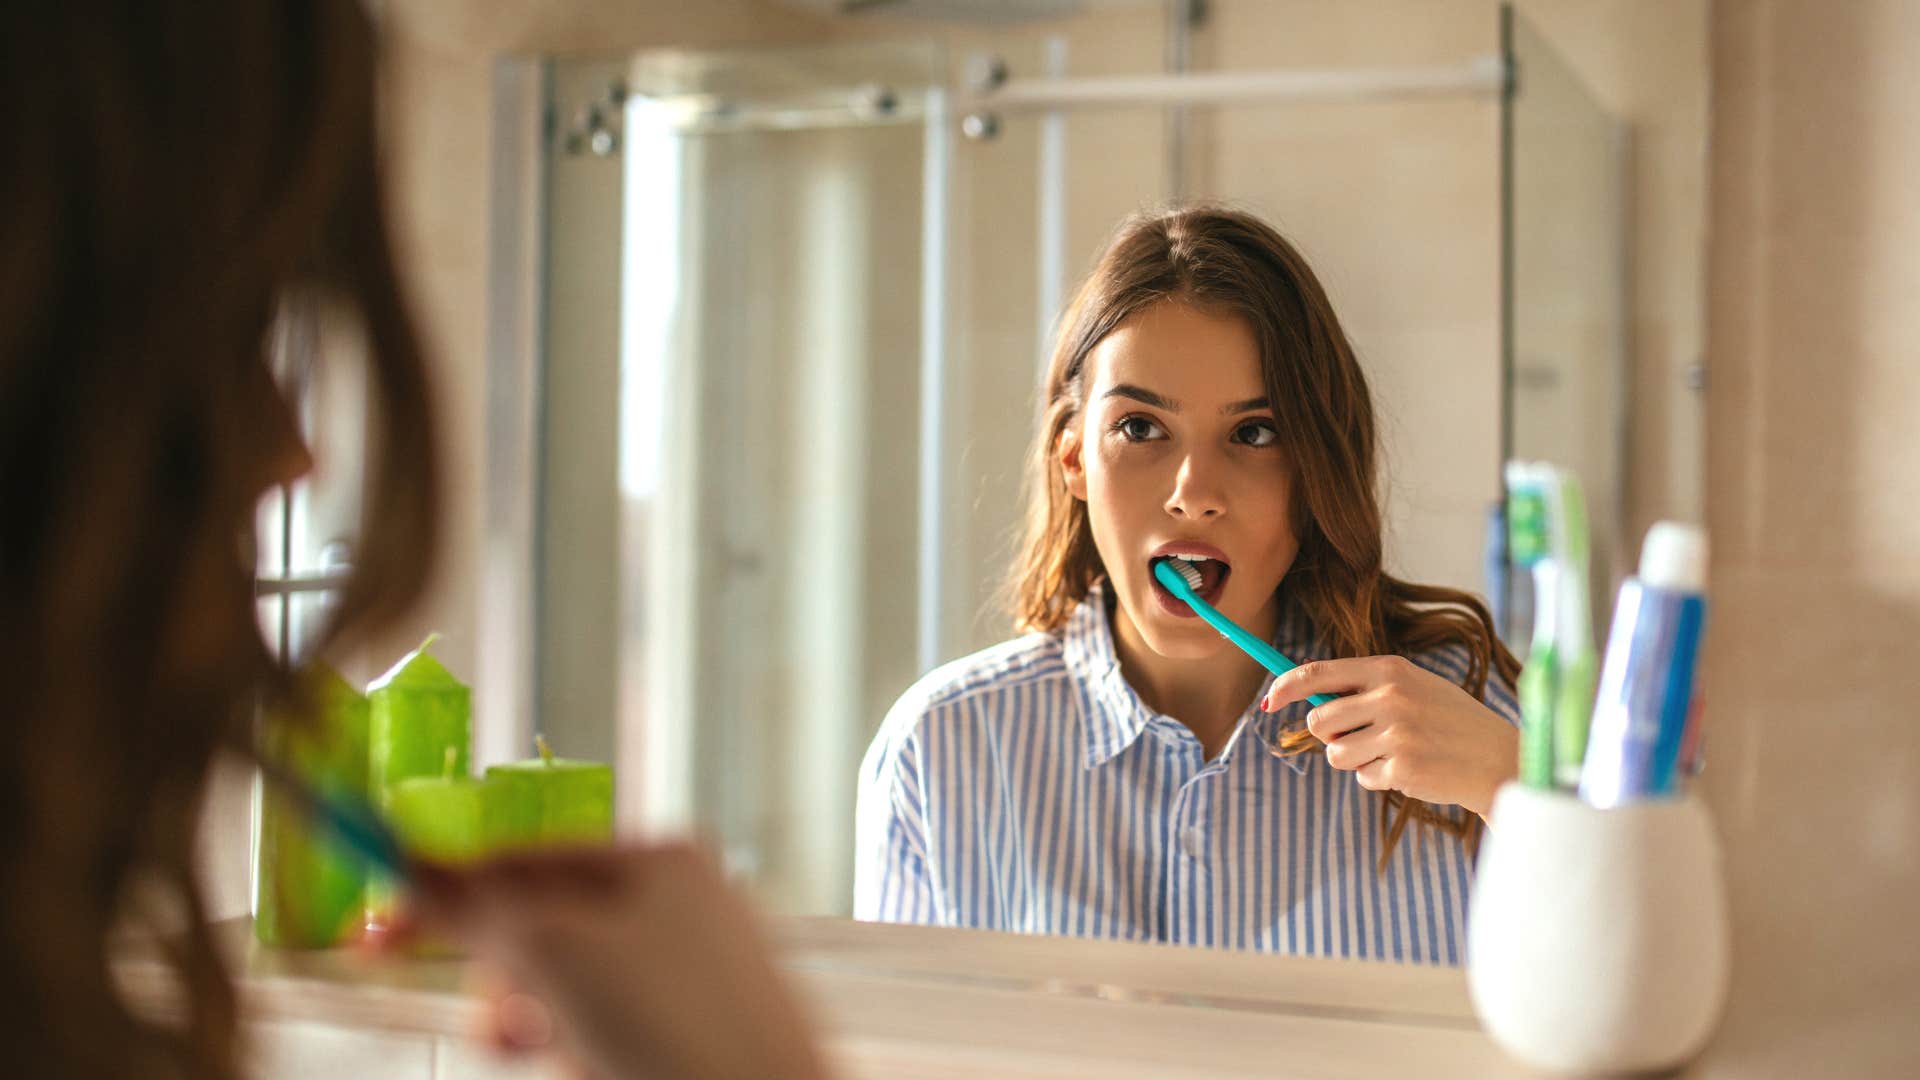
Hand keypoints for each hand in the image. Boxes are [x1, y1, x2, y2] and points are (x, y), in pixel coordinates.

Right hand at [404, 842, 828, 1079]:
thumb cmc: (678, 1033)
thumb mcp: (555, 953)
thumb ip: (476, 908)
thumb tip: (407, 868)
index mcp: (659, 859)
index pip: (525, 858)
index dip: (445, 894)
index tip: (375, 936)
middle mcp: (683, 906)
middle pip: (542, 930)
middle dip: (507, 985)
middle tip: (500, 1030)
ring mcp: (693, 976)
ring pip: (566, 996)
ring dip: (544, 1033)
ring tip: (569, 1062)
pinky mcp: (694, 1042)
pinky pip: (601, 1040)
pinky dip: (582, 1062)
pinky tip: (603, 1078)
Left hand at [1262, 656, 1517, 818]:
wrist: (1498, 757)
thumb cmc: (1449, 720)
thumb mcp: (1415, 686)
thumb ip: (1368, 687)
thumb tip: (1311, 695)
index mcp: (1390, 669)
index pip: (1319, 672)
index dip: (1286, 686)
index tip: (1269, 699)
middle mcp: (1391, 697)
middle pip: (1319, 720)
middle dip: (1328, 735)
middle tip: (1358, 737)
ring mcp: (1397, 734)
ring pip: (1335, 754)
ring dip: (1353, 760)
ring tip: (1389, 753)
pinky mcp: (1402, 768)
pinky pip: (1363, 778)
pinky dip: (1378, 778)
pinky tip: (1409, 769)